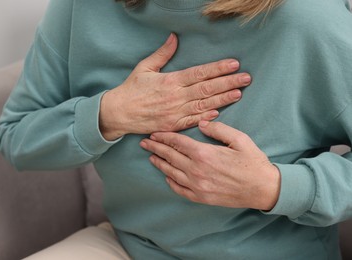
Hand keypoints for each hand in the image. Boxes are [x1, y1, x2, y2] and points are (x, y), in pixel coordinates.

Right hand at [100, 34, 250, 139]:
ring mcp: (175, 112)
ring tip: (239, 93)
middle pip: (207, 88)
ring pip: (204, 104)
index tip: (234, 64)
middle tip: (246, 78)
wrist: (119, 113)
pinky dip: (206, 117)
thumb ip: (162, 54)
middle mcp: (176, 97)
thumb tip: (174, 37)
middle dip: (228, 82)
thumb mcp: (144, 67)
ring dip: (223, 99)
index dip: (218, 69)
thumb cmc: (131, 89)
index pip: (200, 73)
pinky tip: (219, 112)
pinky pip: (192, 121)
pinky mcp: (172, 125)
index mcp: (170, 81)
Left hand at [139, 121, 280, 210]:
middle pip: (170, 156)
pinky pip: (180, 189)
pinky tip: (166, 175)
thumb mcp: (239, 139)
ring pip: (171, 172)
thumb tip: (201, 123)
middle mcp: (196, 170)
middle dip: (155, 148)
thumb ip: (218, 129)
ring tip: (151, 157)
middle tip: (144, 143)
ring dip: (159, 163)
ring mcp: (197, 186)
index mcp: (204, 153)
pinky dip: (170, 181)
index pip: (177, 142)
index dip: (164, 136)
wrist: (263, 189)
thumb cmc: (253, 162)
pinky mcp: (201, 197)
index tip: (154, 133)